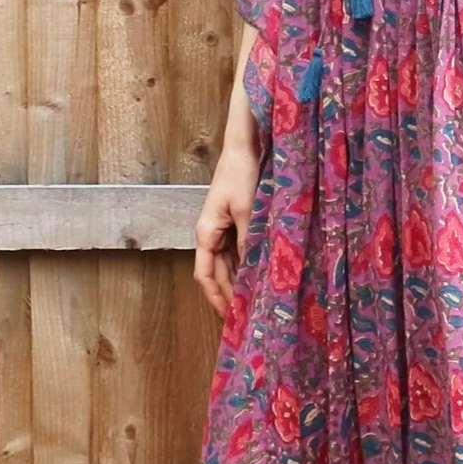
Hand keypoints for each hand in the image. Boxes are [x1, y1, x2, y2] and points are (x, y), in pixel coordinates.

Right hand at [193, 142, 259, 318]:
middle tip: (244, 315)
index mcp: (206, 232)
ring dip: (236, 281)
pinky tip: (257, 275)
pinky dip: (244, 265)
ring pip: (227, 263)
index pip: (205, 275)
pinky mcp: (234, 221)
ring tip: (251, 300)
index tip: (227, 316)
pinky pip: (237, 250)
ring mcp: (222, 228)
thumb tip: (251, 270)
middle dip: (227, 294)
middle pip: (216, 273)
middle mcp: (211, 234)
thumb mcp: (245, 210)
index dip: (215, 297)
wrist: (243, 147)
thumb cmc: (240, 174)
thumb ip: (247, 240)